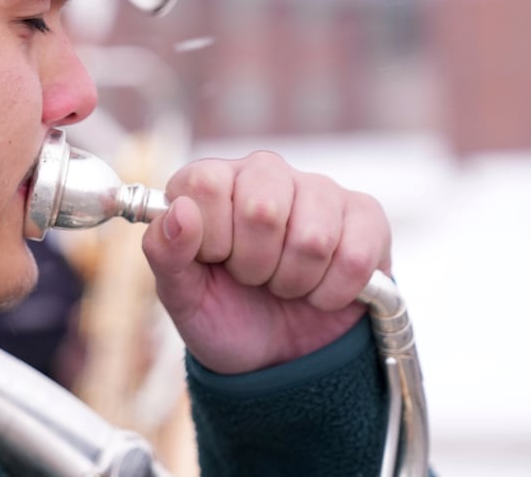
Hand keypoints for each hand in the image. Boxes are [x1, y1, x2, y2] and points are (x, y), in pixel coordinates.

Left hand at [140, 150, 389, 374]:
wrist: (280, 358)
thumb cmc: (224, 315)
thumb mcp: (181, 297)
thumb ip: (166, 254)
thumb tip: (179, 212)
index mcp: (211, 182)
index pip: (206, 184)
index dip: (210, 238)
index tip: (214, 261)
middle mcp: (263, 173)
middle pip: (262, 209)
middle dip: (254, 265)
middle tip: (252, 278)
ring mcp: (317, 190)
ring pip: (313, 236)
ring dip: (294, 282)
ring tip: (284, 285)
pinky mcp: (364, 217)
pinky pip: (356, 255)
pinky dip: (334, 292)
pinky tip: (321, 294)